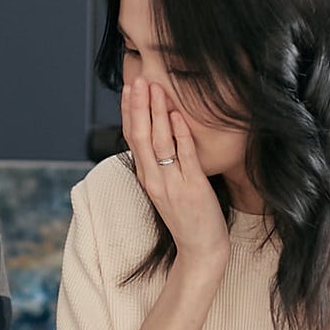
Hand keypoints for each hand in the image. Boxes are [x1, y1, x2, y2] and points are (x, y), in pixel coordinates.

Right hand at [122, 78, 228, 261]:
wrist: (200, 249)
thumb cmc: (187, 217)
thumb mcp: (166, 188)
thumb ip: (160, 164)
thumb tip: (159, 135)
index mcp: (145, 176)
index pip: (131, 138)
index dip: (129, 112)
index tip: (129, 88)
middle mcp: (153, 178)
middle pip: (140, 136)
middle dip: (138, 106)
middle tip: (138, 80)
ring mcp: (171, 183)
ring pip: (159, 142)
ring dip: (156, 113)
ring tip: (156, 88)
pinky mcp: (192, 187)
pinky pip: (184, 155)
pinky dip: (179, 133)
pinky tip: (176, 115)